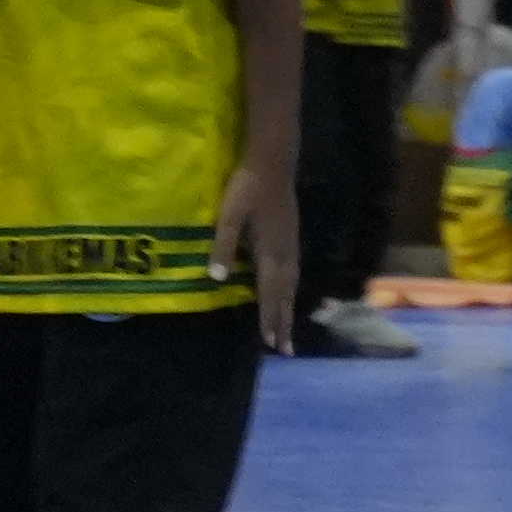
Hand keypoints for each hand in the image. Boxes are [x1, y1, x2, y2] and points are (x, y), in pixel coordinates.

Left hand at [218, 151, 298, 350]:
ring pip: (292, 285)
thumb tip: (218, 278)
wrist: (274, 162)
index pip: (269, 292)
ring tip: (288, 329)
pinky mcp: (292, 236)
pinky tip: (287, 291)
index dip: (269, 318)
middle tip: (285, 350)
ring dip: (289, 308)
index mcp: (270, 251)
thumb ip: (223, 246)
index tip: (271, 343)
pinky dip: (291, 290)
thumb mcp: (229, 215)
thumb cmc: (247, 187)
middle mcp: (285, 253)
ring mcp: (291, 244)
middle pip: (285, 295)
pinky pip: (294, 273)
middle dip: (283, 322)